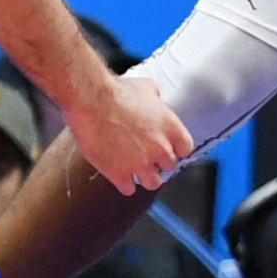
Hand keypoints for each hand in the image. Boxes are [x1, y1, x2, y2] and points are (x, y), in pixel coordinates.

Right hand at [68, 67, 191, 196]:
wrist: (90, 100)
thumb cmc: (116, 91)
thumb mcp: (146, 88)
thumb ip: (157, 99)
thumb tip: (156, 100)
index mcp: (171, 127)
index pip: (185, 149)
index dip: (174, 149)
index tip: (165, 148)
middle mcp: (160, 148)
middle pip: (169, 166)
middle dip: (158, 162)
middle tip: (145, 155)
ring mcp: (141, 164)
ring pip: (153, 183)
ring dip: (144, 177)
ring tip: (134, 168)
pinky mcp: (120, 174)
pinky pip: (129, 189)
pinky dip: (124, 183)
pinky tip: (118, 174)